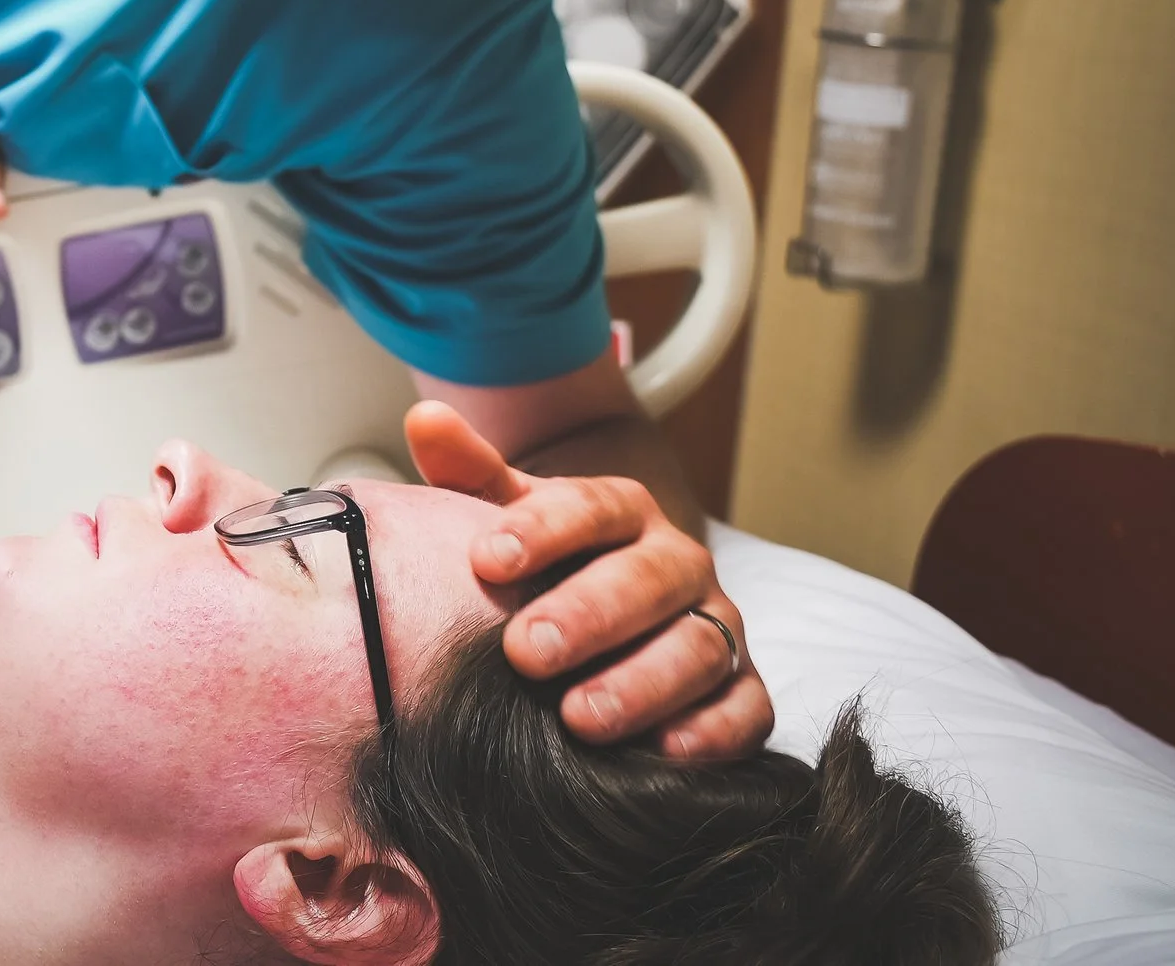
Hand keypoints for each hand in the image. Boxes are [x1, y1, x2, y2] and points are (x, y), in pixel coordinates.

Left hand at [405, 400, 772, 760]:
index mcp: (623, 512)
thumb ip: (469, 472)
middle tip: (525, 652)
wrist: (614, 617)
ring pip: (700, 646)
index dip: (544, 530)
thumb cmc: (550, 566)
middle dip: (589, 615)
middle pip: (649, 579)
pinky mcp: (742, 689)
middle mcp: (678, 563)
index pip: (592, 507)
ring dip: (643, 683)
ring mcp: (717, 625)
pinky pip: (748, 708)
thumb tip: (426, 421)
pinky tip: (667, 753)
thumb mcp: (508, 514)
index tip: (487, 560)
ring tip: (579, 717)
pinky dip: (716, 731)